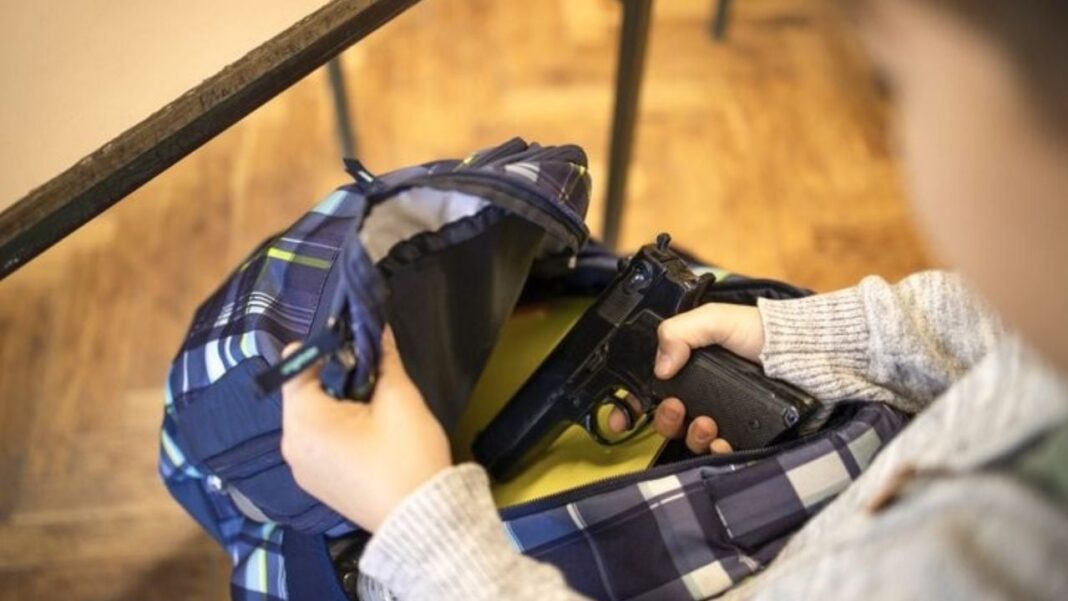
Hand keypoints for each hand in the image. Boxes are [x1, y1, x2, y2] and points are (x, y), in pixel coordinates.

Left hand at [280, 327, 451, 531]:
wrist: (422, 521)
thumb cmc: (407, 455)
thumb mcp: (400, 399)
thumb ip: (383, 359)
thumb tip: (376, 328)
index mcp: (304, 420)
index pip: (296, 365)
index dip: (324, 347)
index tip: (355, 345)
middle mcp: (290, 444)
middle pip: (302, 392)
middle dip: (332, 377)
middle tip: (371, 376)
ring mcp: (300, 469)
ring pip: (310, 418)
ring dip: (334, 404)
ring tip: (372, 407)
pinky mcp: (315, 485)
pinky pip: (316, 443)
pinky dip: (334, 431)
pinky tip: (366, 435)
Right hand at [609, 303, 765, 453]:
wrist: (805, 353)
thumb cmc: (761, 332)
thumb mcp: (716, 319)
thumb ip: (682, 333)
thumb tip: (661, 367)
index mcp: (688, 365)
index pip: (649, 389)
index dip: (630, 405)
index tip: (619, 418)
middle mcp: (701, 392)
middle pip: (666, 418)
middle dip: (664, 418)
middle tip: (676, 408)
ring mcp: (721, 414)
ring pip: (689, 437)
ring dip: (690, 433)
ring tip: (706, 422)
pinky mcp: (742, 432)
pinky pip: (719, 450)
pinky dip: (715, 448)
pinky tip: (721, 438)